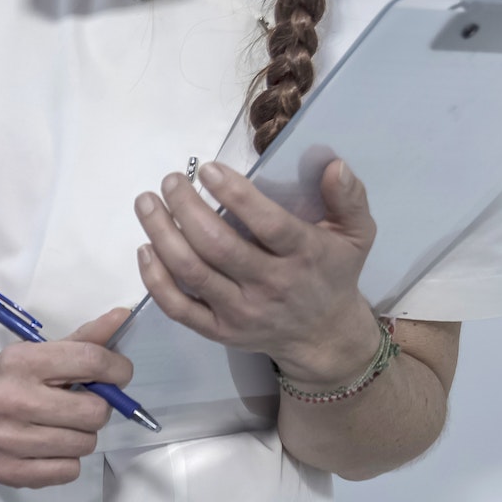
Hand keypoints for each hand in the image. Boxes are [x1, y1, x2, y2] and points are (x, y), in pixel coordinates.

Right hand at [0, 308, 131, 488]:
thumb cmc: (13, 377)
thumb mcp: (42, 351)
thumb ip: (84, 339)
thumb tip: (122, 316)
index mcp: (20, 362)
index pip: (90, 361)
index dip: (117, 369)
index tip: (118, 374)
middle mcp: (9, 399)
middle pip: (94, 412)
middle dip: (97, 408)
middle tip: (82, 405)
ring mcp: (5, 439)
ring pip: (84, 444)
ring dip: (82, 435)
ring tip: (63, 426)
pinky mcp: (6, 469)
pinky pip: (68, 471)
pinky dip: (68, 460)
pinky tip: (50, 446)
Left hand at [135, 160, 382, 384]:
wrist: (323, 336)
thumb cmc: (333, 273)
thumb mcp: (356, 235)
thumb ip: (349, 198)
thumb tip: (335, 165)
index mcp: (305, 256)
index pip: (268, 225)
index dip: (236, 196)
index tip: (208, 169)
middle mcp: (270, 285)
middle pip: (218, 246)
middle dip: (186, 209)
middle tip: (170, 180)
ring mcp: (240, 311)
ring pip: (191, 273)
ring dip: (162, 235)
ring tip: (147, 203)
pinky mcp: (217, 331)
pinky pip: (178, 307)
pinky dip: (155, 279)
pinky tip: (145, 248)